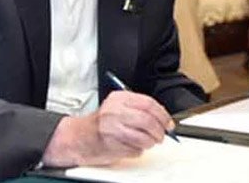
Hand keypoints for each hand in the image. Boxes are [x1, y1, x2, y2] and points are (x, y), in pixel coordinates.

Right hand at [41, 91, 174, 166]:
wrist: (79, 137)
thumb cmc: (101, 123)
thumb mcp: (118, 107)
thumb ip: (138, 109)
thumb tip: (162, 118)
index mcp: (119, 99)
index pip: (148, 104)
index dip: (163, 115)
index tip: (168, 123)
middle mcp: (115, 112)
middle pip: (147, 120)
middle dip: (159, 131)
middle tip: (161, 135)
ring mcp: (112, 129)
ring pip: (143, 137)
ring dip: (150, 142)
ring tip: (148, 142)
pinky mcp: (112, 145)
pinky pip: (135, 150)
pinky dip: (139, 150)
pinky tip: (133, 147)